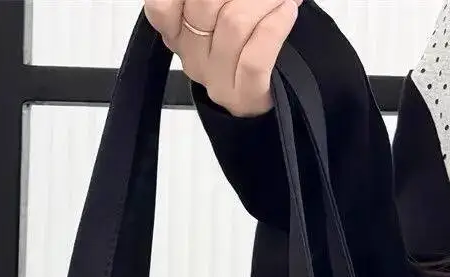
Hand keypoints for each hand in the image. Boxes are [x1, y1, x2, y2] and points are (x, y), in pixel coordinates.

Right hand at [143, 0, 300, 116]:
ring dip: (265, 0)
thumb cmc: (250, 43)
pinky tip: (287, 11)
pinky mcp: (245, 94)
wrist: (273, 95)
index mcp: (178, 33)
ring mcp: (217, 80)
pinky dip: (275, 26)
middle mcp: (193, 58)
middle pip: (205, 3)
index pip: (161, 7)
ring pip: (234, 22)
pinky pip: (255, 56)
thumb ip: (210, 4)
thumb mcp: (220, 14)